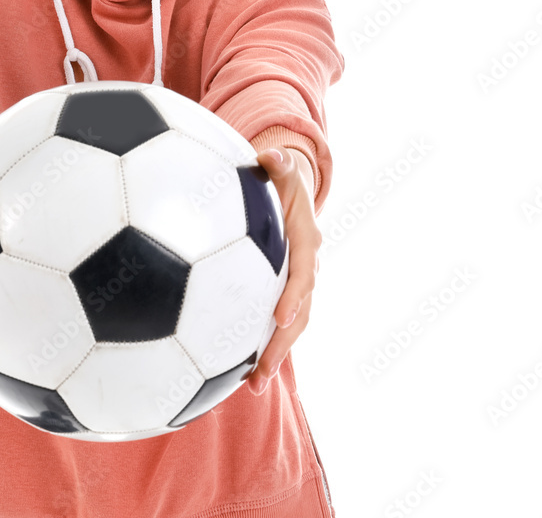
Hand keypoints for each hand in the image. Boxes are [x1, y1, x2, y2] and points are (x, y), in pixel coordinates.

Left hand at [247, 146, 321, 394]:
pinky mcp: (279, 293)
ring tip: (253, 387)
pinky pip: (273, 323)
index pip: (303, 272)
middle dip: (285, 344)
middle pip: (301, 312)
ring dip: (275, 356)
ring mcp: (295, 285)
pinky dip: (260, 347)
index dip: (296, 295)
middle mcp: (306, 268)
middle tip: (264, 371)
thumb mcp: (279, 168)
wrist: (287, 190)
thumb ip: (276, 163)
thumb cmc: (277, 178)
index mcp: (306, 241)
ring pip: (291, 327)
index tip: (280, 318)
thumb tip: (270, 154)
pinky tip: (235, 373)